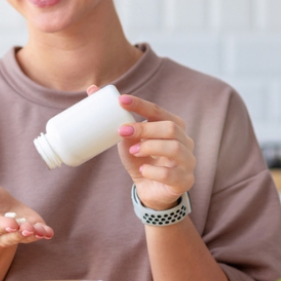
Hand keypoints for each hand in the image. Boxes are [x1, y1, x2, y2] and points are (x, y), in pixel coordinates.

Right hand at [0, 183, 53, 246]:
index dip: (3, 226)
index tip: (11, 224)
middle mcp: (2, 233)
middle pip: (12, 236)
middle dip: (20, 233)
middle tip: (27, 229)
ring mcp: (18, 233)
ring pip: (26, 237)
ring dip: (34, 234)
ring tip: (41, 230)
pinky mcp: (32, 229)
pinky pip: (38, 234)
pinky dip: (44, 233)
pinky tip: (49, 232)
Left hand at [87, 86, 195, 210]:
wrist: (150, 190)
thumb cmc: (142, 160)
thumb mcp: (129, 141)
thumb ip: (118, 121)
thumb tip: (92, 90)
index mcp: (173, 126)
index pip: (158, 111)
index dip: (141, 105)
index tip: (121, 101)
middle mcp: (185, 141)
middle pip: (170, 128)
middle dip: (145, 128)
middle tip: (122, 131)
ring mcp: (187, 161)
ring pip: (174, 148)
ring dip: (150, 147)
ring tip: (133, 151)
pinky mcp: (184, 181)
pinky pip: (171, 174)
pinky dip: (154, 172)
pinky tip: (142, 171)